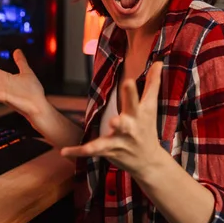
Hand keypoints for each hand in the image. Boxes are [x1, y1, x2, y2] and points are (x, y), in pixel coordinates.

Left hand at [61, 61, 163, 178]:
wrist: (148, 161)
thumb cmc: (147, 127)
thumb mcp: (150, 106)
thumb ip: (153, 82)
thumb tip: (159, 61)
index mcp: (138, 114)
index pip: (136, 100)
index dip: (131, 92)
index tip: (127, 81)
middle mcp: (129, 128)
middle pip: (124, 123)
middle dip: (120, 123)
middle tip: (114, 121)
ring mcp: (118, 141)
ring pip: (106, 142)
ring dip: (99, 143)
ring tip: (87, 146)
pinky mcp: (107, 150)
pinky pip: (91, 151)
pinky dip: (78, 152)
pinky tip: (64, 151)